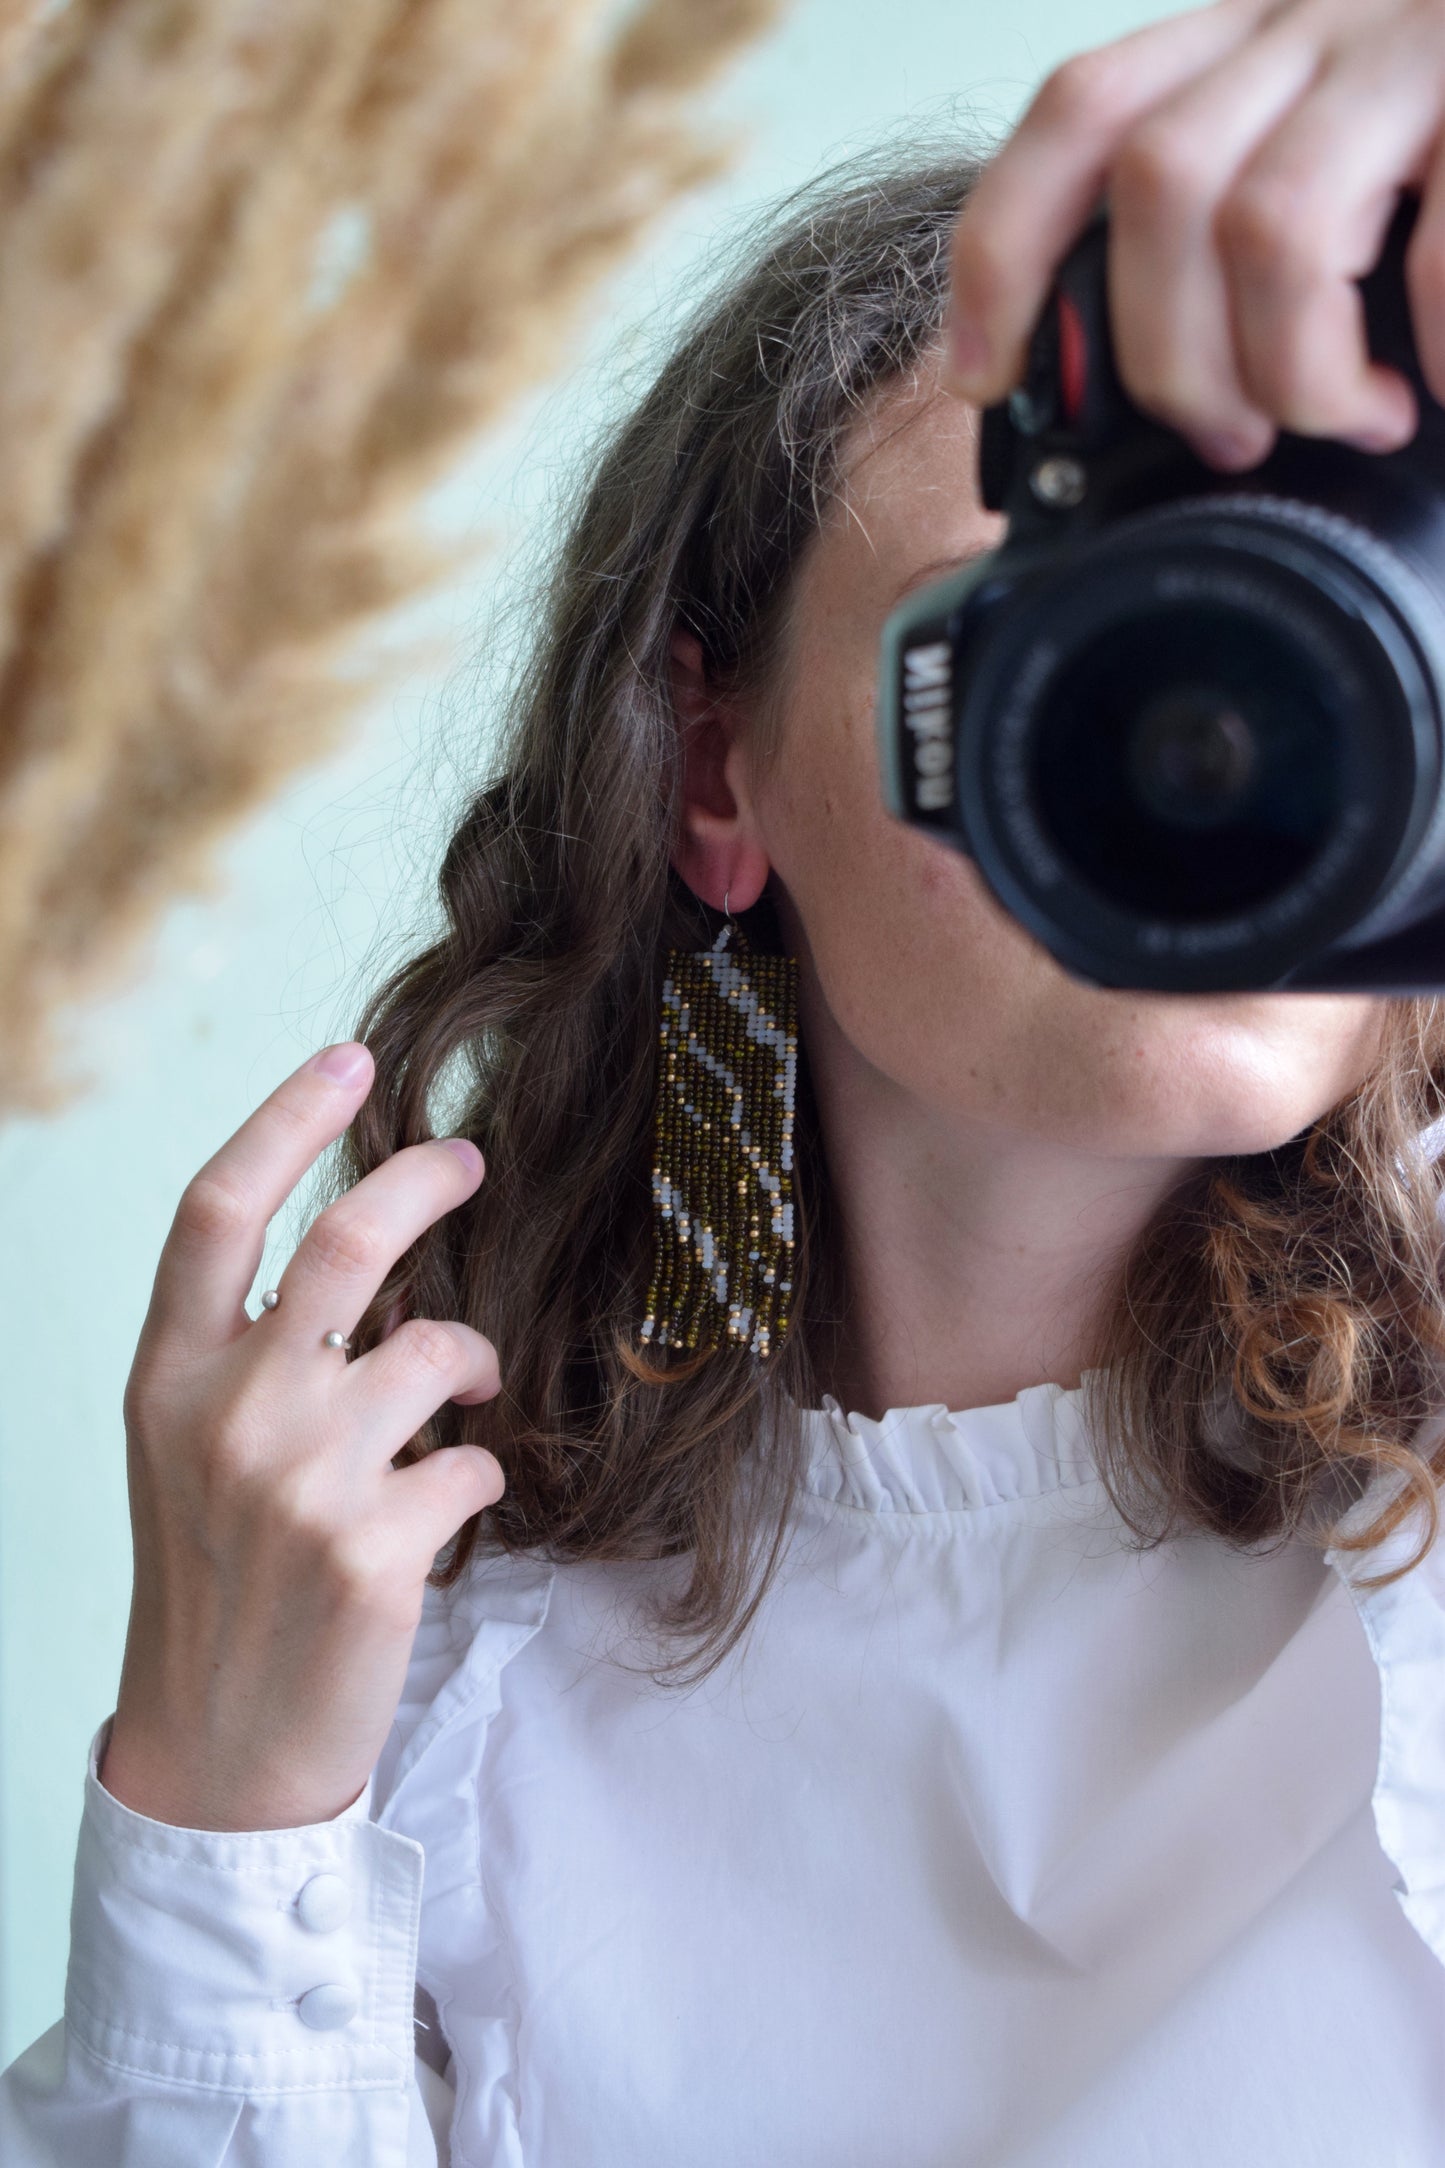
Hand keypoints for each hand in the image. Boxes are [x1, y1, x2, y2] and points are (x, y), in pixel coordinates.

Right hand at [101, 1042, 504, 1830]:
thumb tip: (374, 1264)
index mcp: (166, 1376)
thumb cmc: (213, 1580)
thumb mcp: (188, 1451)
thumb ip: (250, 1354)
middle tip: (467, 1162)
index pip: (216, 1210)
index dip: (285, 1117)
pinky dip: (480, 1471)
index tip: (346, 1058)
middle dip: (426, 1180)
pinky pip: (475, 1460)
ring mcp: (301, 1480)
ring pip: (439, 1347)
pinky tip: (449, 1503)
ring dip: (473, 1355)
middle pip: (349, 1243)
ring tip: (468, 1386)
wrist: (216, 1748)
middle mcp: (227, 1412)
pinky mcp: (376, 1548)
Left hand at [945, 0, 1444, 469]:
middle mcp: (1327, 11)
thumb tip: (1179, 384)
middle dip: (1170, 356)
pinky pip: (1440, 254)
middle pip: (1158, 186)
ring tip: (1352, 418)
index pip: (1081, 112)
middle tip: (1228, 437)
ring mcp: (1425, 42)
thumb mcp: (1360, 138)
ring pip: (1268, 221)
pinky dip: (1430, 349)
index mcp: (1263, 29)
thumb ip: (1264, 201)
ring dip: (1289, 369)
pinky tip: (1440, 388)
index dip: (1003, 254)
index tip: (987, 377)